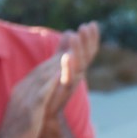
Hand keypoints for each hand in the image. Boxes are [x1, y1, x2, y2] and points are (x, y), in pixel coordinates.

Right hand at [0, 53, 63, 137]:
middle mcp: (23, 90)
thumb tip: (42, 90)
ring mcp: (25, 99)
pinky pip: (41, 95)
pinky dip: (50, 84)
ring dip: (56, 65)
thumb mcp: (26, 108)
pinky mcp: (30, 110)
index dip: (54, 58)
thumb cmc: (18, 130)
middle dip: (58, 55)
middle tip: (74, 42)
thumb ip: (33, 97)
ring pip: (43, 78)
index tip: (67, 48)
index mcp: (23, 89)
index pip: (40, 71)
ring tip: (71, 53)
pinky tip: (60, 76)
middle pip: (43, 69)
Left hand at [40, 23, 100, 137]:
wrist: (44, 113)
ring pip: (79, 64)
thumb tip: (70, 32)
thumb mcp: (59, 64)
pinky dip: (68, 67)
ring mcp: (71, 83)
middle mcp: (78, 74)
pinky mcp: (62, 91)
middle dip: (87, 40)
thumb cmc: (52, 88)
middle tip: (88, 26)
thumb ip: (65, 48)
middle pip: (87, 55)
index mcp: (77, 67)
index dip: (91, 38)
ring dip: (78, 49)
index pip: (88, 50)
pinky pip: (68, 77)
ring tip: (76, 35)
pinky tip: (67, 56)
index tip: (92, 24)